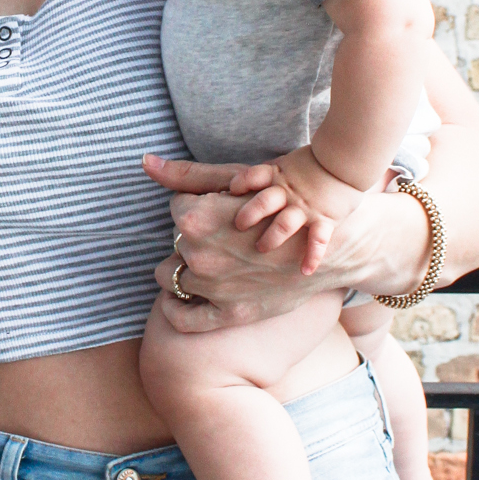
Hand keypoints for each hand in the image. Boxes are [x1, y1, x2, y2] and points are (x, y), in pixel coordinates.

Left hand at [144, 152, 429, 332]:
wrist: (333, 246)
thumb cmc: (284, 201)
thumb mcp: (237, 180)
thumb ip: (187, 174)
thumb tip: (144, 161)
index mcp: (195, 219)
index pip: (176, 209)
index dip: (199, 205)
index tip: (220, 207)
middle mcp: (199, 256)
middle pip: (175, 243)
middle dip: (194, 236)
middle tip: (225, 232)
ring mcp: (213, 288)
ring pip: (171, 277)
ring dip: (185, 268)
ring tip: (213, 259)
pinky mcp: (229, 314)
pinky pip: (184, 318)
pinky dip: (177, 308)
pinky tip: (182, 298)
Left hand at [227, 146, 365, 275]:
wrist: (346, 159)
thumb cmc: (315, 163)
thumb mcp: (289, 162)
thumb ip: (271, 174)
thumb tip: (244, 185)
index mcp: (278, 175)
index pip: (252, 176)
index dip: (239, 183)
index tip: (231, 191)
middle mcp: (288, 192)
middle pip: (263, 203)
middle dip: (248, 215)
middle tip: (239, 225)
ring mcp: (306, 207)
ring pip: (284, 225)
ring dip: (271, 238)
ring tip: (261, 248)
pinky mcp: (325, 218)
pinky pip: (318, 240)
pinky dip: (312, 256)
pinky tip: (306, 270)